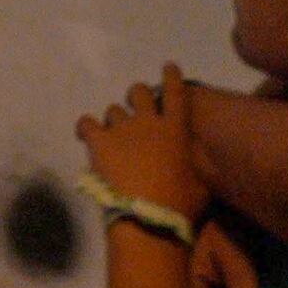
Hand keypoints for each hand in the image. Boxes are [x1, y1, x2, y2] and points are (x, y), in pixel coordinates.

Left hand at [73, 69, 209, 221]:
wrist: (147, 220)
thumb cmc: (180, 206)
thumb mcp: (201, 185)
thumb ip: (196, 167)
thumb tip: (193, 165)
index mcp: (176, 129)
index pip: (175, 91)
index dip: (171, 76)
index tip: (168, 67)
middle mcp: (148, 122)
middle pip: (139, 92)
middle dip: (137, 97)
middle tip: (136, 112)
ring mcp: (122, 130)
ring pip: (113, 110)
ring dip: (115, 120)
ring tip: (115, 137)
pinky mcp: (99, 142)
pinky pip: (86, 123)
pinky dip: (86, 127)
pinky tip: (86, 135)